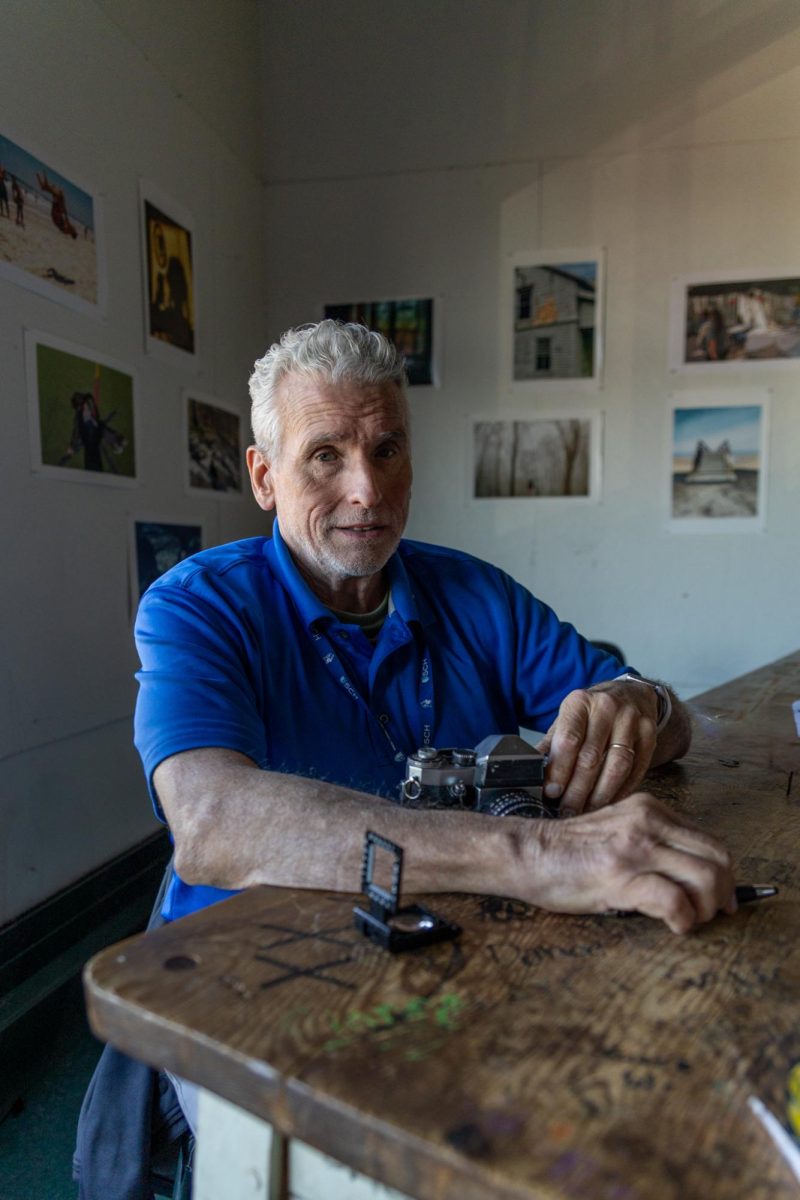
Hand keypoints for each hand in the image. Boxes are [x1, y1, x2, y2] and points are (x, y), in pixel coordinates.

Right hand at [528, 793, 735, 933]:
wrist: (526, 854)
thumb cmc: (568, 851)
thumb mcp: (619, 831)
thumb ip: (653, 842)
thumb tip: (692, 878)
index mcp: (649, 809)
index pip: (710, 841)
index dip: (724, 875)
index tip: (720, 898)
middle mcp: (648, 822)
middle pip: (717, 858)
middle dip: (724, 893)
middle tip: (713, 914)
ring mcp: (636, 848)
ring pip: (705, 877)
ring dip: (707, 908)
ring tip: (690, 920)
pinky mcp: (622, 876)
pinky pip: (675, 901)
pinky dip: (684, 919)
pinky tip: (673, 925)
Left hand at [537, 680, 661, 814]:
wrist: (630, 694)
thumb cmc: (591, 712)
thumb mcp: (567, 719)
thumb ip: (550, 745)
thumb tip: (529, 773)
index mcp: (580, 702)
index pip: (568, 740)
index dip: (559, 770)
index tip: (552, 793)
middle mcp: (607, 707)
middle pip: (591, 757)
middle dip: (577, 790)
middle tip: (567, 811)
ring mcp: (632, 720)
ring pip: (617, 766)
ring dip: (601, 795)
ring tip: (587, 812)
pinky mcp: (650, 734)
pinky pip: (637, 769)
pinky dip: (622, 790)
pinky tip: (609, 803)